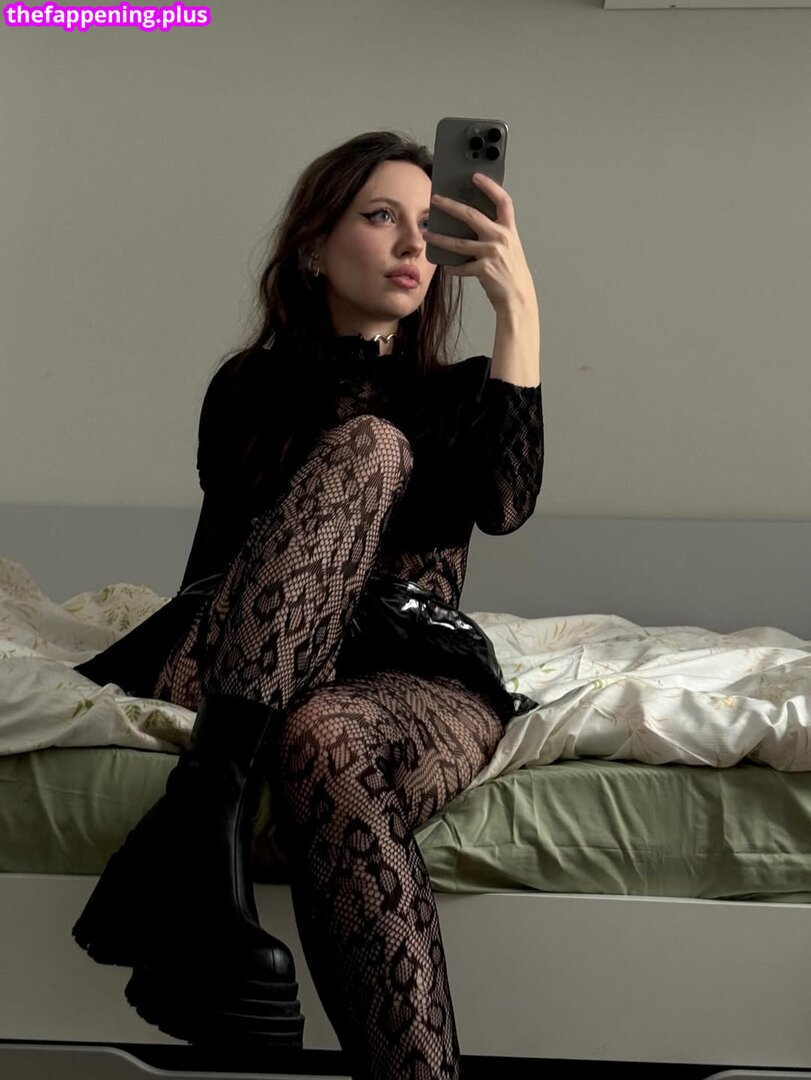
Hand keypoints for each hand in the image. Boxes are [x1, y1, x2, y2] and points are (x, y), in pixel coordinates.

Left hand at [424, 173, 535, 314]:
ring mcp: (492, 254)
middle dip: (450, 206)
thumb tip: (470, 221)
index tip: (475, 176)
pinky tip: (445, 267)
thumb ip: (494, 232)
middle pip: (472, 215)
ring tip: (427, 234)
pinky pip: (461, 267)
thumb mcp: (508, 247)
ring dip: (440, 238)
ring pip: (459, 243)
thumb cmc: (511, 270)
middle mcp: (501, 238)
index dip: (490, 186)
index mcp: (509, 229)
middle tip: (435, 200)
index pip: (502, 201)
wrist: (518, 296)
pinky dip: (452, 268)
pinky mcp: (484, 270)